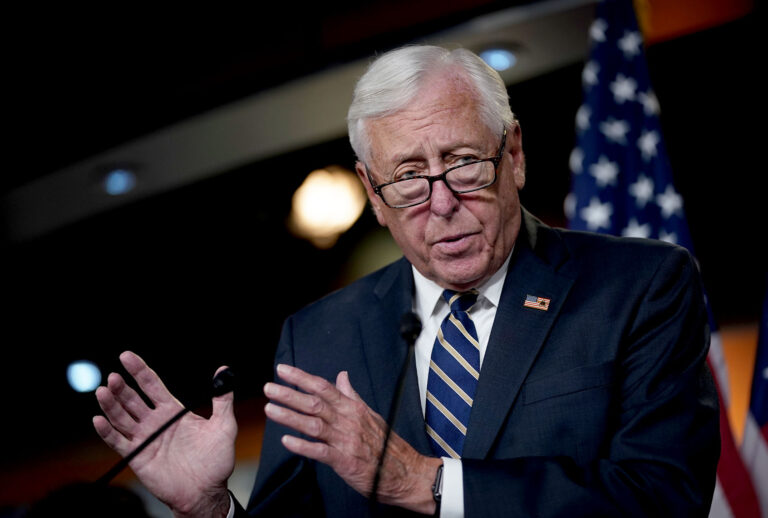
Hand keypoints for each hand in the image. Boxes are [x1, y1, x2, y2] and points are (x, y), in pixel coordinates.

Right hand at [93, 351, 235, 517]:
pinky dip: (107, 431)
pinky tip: (99, 420)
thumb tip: (224, 371)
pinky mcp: (138, 456)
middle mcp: (156, 421)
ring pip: (122, 417)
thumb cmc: (216, 459)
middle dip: (122, 386)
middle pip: (133, 399)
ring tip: (103, 390)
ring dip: (111, 404)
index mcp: (173, 411)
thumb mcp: (224, 425)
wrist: (208, 490)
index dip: (139, 370)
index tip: (126, 356)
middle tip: (114, 375)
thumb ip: (223, 399)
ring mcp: (145, 438)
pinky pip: (119, 442)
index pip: (151, 385)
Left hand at [264, 364, 440, 513]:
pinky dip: (303, 446)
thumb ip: (351, 395)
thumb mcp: (369, 413)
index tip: (282, 370)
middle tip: (268, 388)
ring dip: (290, 416)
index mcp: (351, 407)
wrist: (403, 471)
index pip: (323, 387)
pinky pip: (320, 452)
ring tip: (270, 409)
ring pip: (313, 424)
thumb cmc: (385, 443)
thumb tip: (341, 376)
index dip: (301, 378)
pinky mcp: (344, 461)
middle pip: (314, 403)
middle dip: (289, 394)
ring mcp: (345, 440)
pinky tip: (286, 441)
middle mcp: (346, 420)